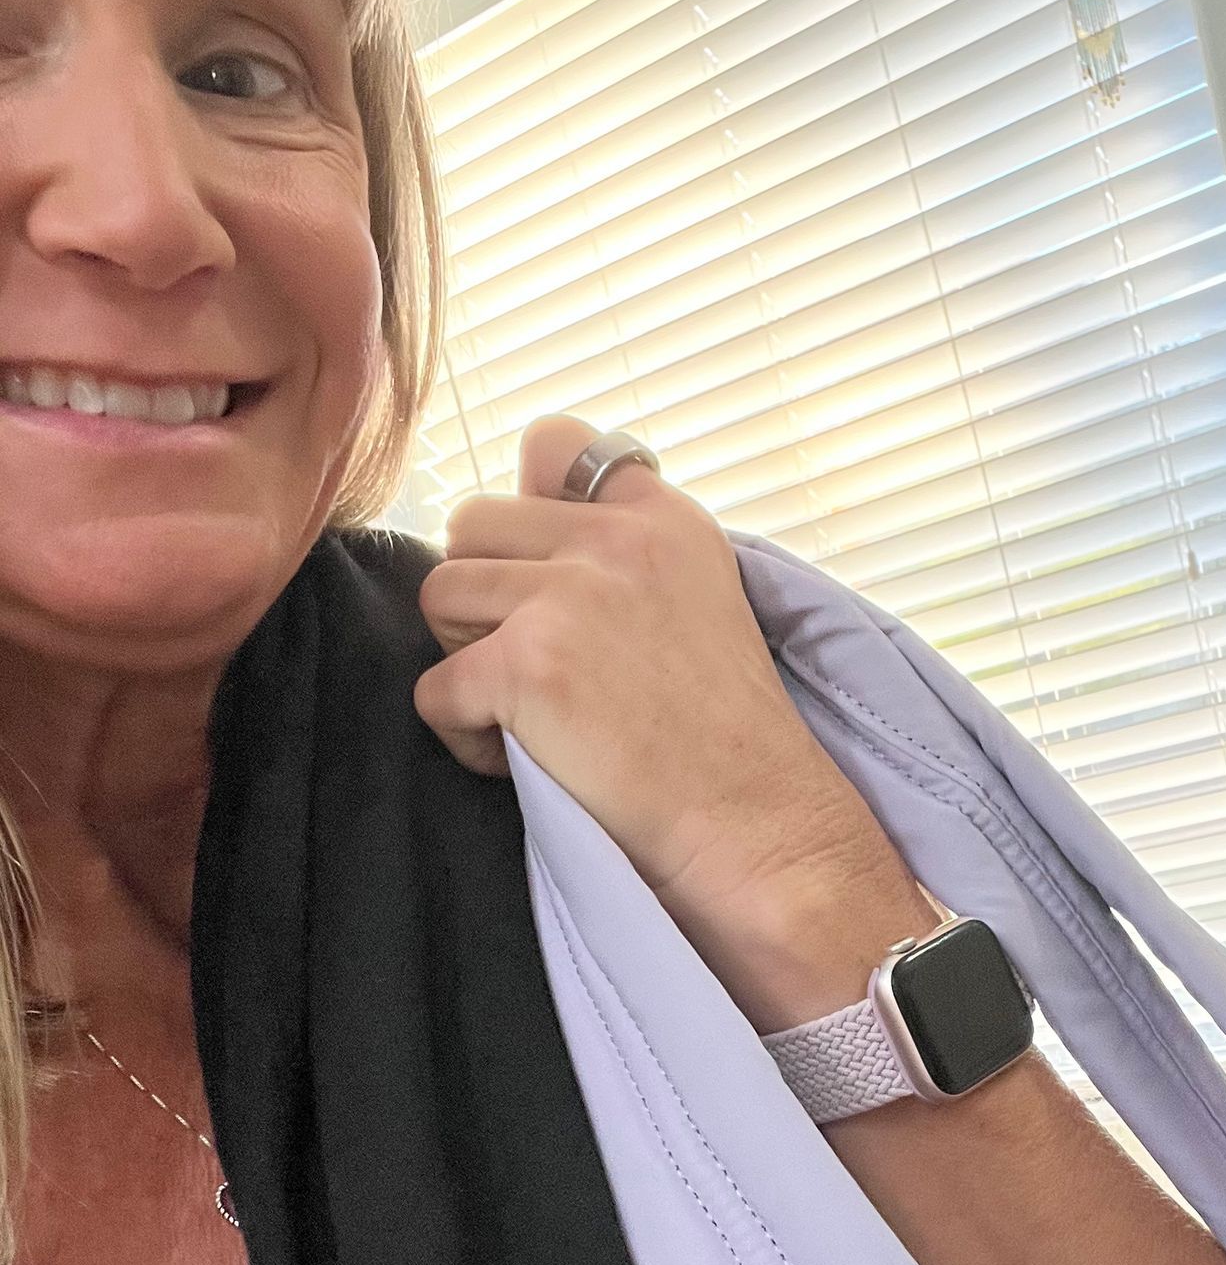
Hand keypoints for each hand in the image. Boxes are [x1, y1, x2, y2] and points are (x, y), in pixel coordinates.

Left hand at [414, 415, 883, 924]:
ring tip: (534, 714)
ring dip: (468, 661)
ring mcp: (568, 596)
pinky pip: (434, 690)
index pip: (554, 444)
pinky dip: (466, 738)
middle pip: (470, 524)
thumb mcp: (700, 596)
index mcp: (661, 517)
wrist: (753, 820)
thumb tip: (527, 478)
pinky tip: (527, 760)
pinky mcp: (527, 665)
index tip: (555, 582)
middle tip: (543, 669)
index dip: (527, 509)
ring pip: (439, 596)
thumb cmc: (722, 735)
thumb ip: (622, 542)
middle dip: (484, 599)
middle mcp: (617, 539)